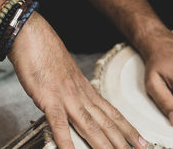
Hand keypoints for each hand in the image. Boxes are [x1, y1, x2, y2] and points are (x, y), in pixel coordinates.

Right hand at [8, 12, 147, 148]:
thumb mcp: (64, 76)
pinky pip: (58, 122)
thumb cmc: (45, 53)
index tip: (139, 139)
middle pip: (106, 121)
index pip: (111, 112)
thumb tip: (72, 105)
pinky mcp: (48, 96)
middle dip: (123, 139)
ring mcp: (66, 96)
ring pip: (89, 124)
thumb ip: (71, 92)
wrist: (33, 35)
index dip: (126, 127)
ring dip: (103, 144)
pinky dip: (65, 140)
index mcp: (84, 89)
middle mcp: (80, 94)